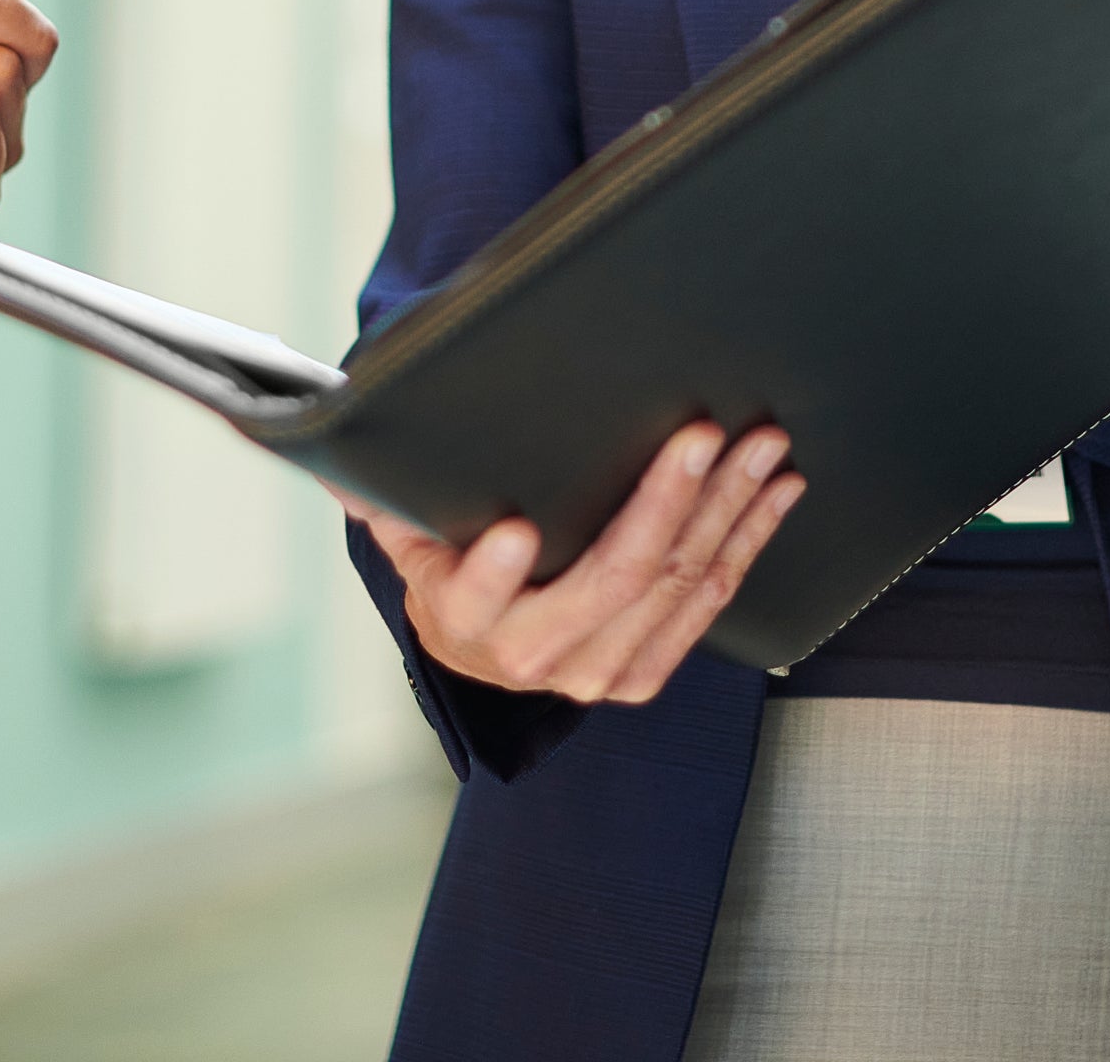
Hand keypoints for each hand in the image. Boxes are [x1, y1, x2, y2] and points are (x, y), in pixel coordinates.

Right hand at [346, 422, 802, 704]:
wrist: (484, 647)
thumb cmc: (449, 563)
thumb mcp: (406, 533)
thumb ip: (381, 490)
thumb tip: (333, 445)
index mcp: (461, 621)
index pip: (474, 600)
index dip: (493, 572)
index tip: (515, 529)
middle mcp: (533, 659)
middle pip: (608, 581)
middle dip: (664, 503)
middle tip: (702, 435)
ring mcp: (597, 673)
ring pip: (673, 588)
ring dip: (726, 512)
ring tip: (761, 447)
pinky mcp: (645, 672)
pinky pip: (708, 605)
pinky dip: (747, 543)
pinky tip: (775, 494)